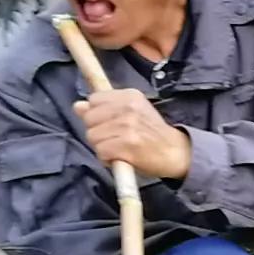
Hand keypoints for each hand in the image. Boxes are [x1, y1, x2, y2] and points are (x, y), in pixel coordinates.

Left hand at [73, 90, 191, 179]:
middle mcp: (128, 107)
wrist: (176, 152)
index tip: (111, 123)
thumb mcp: (132, 113)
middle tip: (116, 138)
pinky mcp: (126, 145)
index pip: (94, 99)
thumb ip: (104, 108)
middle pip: (89, 119)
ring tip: (119, 148)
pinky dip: (107, 158)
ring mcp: (127, 126)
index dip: (98, 114)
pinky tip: (120, 157)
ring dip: (102, 146)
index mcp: (130, 95)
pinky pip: (100, 151)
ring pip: (92, 136)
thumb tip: (77, 106)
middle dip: (98, 131)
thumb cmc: (152, 133)